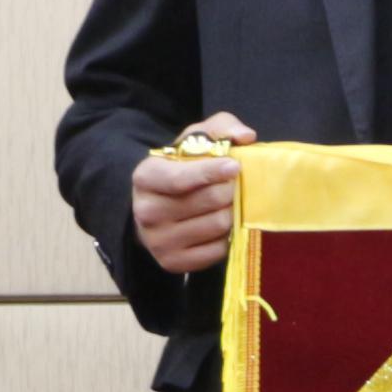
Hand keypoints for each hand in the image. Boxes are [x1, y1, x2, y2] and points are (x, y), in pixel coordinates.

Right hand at [130, 115, 254, 270]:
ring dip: (231, 213)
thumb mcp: (193, 140)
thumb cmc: (179, 169)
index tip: (235, 166)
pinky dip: (226, 237)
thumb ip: (220, 128)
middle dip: (229, 191)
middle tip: (233, 186)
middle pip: (209, 201)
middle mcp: (146, 211)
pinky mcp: (172, 263)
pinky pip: (218, 250)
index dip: (212, 172)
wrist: (156, 208)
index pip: (181, 178)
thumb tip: (246, 137)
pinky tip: (219, 225)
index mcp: (145, 177)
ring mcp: (158, 241)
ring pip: (218, 225)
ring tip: (227, 204)